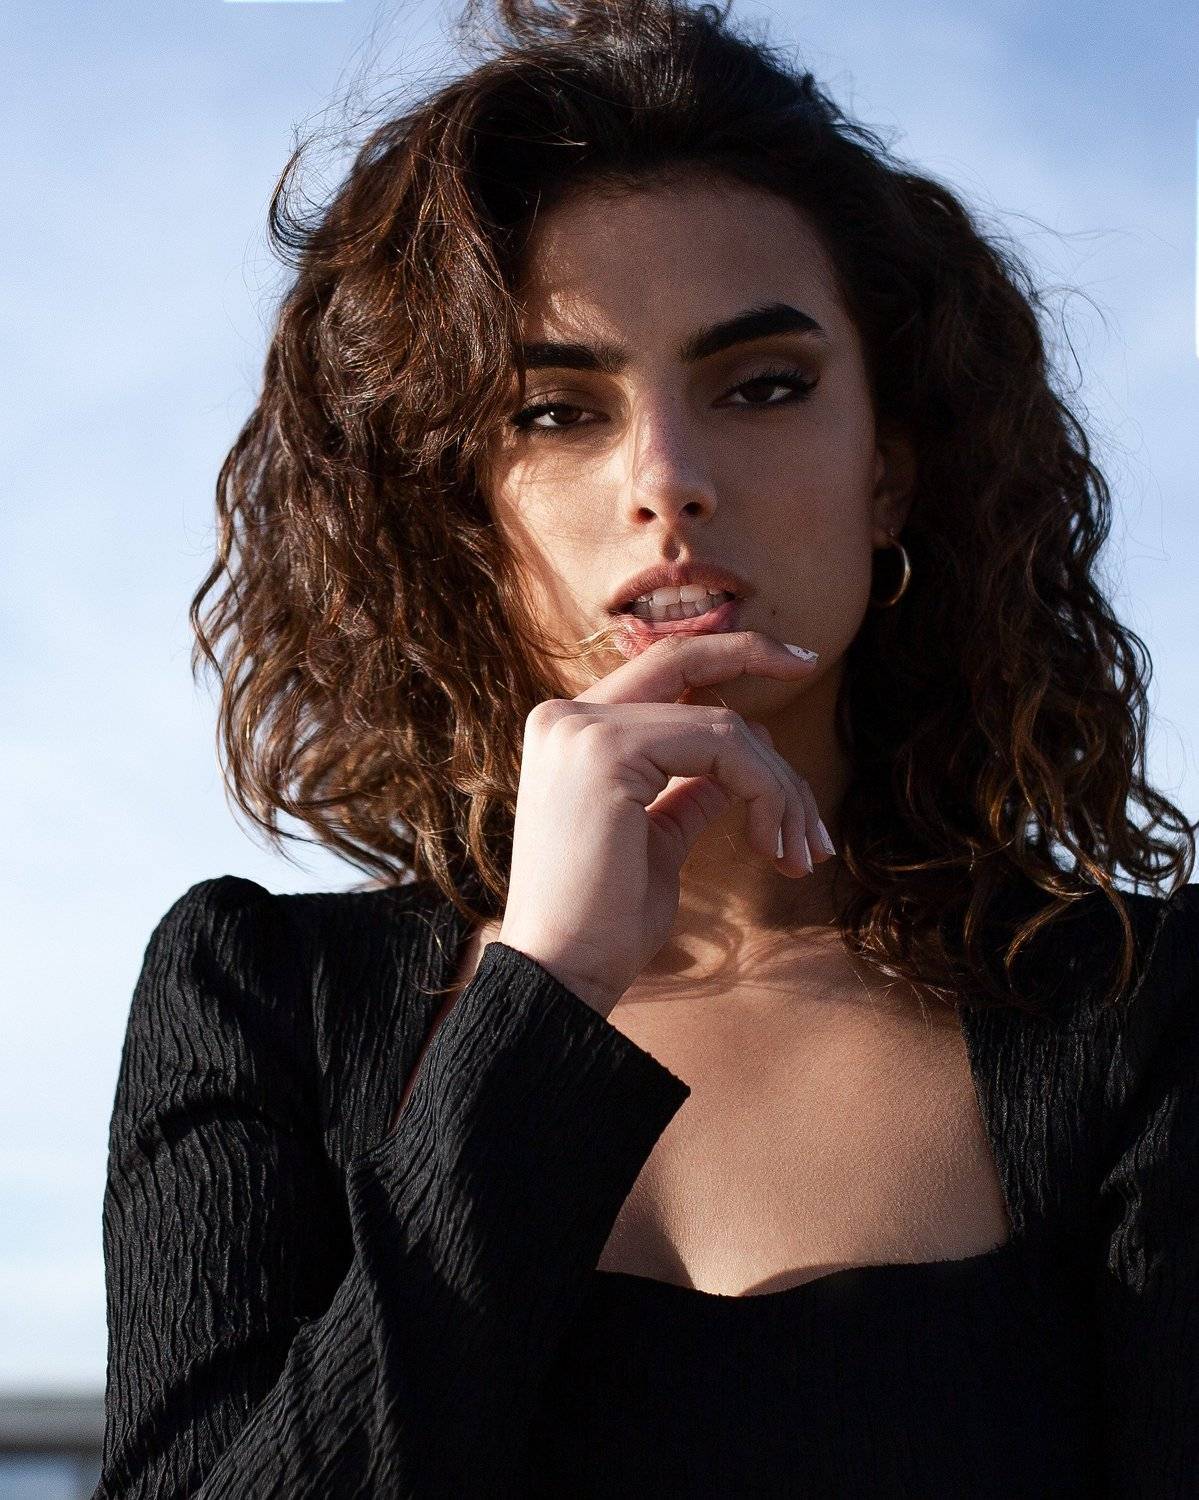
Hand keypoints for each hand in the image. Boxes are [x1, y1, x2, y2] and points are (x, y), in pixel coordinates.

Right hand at [497, 630, 831, 1016]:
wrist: (564, 974)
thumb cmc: (607, 920)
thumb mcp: (659, 835)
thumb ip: (690, 786)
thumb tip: (743, 759)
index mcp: (570, 733)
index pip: (662, 673)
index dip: (725, 657)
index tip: (792, 663)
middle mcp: (565, 717)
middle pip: (683, 659)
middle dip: (754, 653)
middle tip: (812, 663)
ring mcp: (580, 730)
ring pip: (721, 723)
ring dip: (778, 785)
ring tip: (798, 848)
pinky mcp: (604, 751)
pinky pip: (721, 747)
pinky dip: (765, 791)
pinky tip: (770, 845)